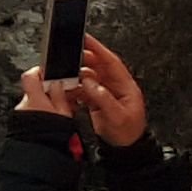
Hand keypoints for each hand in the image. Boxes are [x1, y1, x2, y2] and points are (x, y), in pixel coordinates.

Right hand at [16, 34, 149, 146]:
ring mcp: (104, 93)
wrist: (125, 153)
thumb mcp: (118, 117)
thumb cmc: (128, 134)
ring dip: (74, 76)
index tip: (85, 38)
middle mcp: (114, 87)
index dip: (98, 49)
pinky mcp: (94, 101)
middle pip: (96, 66)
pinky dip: (72, 89)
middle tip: (67, 57)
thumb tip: (90, 83)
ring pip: (86, 77)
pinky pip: (81, 90)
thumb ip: (104, 99)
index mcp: (125, 86)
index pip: (111, 62)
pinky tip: (65, 92)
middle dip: (81, 61)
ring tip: (63, 77)